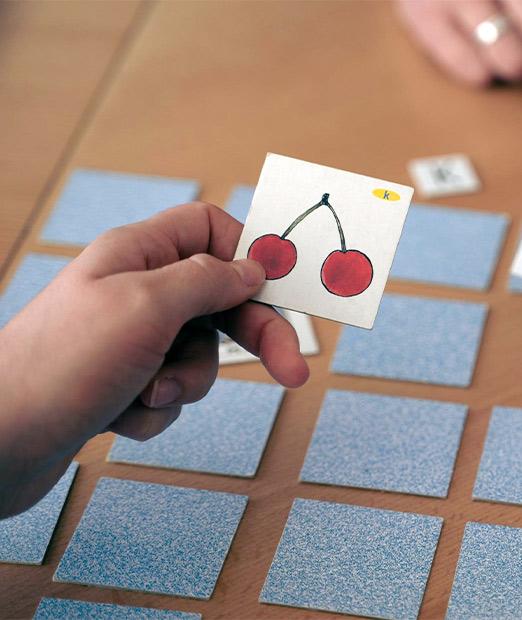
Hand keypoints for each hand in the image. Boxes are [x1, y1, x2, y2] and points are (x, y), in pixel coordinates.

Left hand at [0, 202, 309, 516]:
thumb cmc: (59, 366)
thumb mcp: (146, 307)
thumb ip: (207, 280)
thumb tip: (250, 268)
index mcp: (138, 254)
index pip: (210, 229)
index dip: (250, 255)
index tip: (284, 288)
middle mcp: (135, 290)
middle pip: (219, 299)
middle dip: (253, 337)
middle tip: (293, 370)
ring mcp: (128, 339)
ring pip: (199, 354)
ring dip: (185, 381)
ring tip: (148, 393)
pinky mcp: (121, 383)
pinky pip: (171, 391)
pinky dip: (155, 409)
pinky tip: (120, 414)